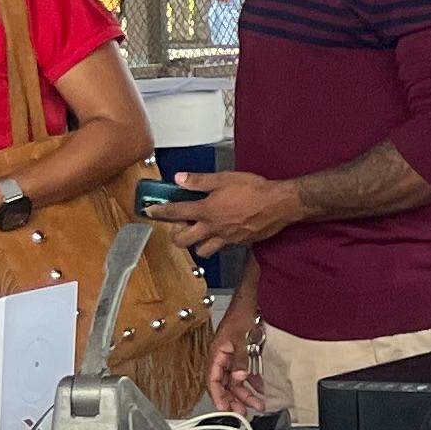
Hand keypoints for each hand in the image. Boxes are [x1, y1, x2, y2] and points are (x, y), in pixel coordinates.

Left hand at [152, 168, 302, 253]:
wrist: (280, 204)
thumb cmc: (254, 189)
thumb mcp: (225, 178)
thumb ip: (200, 181)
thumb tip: (180, 179)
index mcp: (207, 210)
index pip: (176, 213)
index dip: (160, 212)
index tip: (150, 212)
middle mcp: (213, 228)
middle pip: (183, 240)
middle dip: (176, 234)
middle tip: (179, 225)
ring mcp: (226, 238)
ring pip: (202, 251)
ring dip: (196, 243)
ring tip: (199, 233)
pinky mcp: (238, 243)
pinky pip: (221, 248)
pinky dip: (216, 243)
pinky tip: (221, 233)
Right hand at [207, 298, 268, 416]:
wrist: (254, 296)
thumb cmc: (243, 310)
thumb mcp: (241, 336)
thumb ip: (239, 358)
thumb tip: (239, 377)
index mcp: (217, 352)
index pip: (213, 379)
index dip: (218, 395)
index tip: (224, 409)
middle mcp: (223, 355)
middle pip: (226, 383)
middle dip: (234, 398)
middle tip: (243, 412)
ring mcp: (234, 354)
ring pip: (237, 379)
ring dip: (245, 392)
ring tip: (257, 404)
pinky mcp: (245, 352)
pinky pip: (246, 371)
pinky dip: (253, 381)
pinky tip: (261, 389)